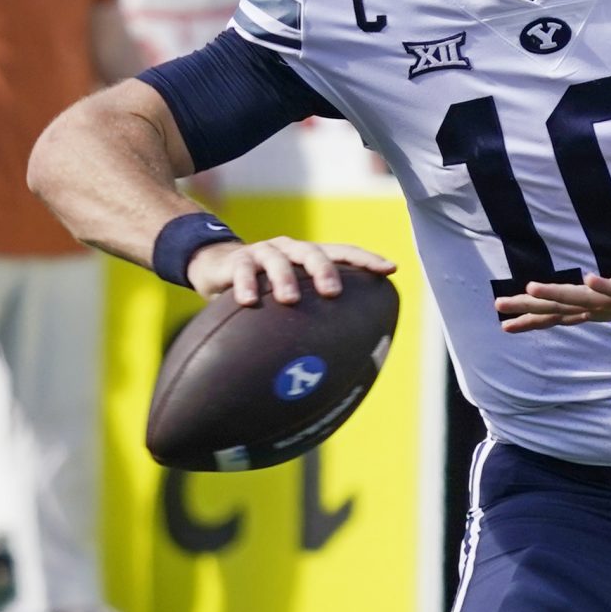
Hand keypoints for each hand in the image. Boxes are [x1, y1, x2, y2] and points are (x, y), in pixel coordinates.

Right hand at [187, 236, 395, 305]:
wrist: (219, 267)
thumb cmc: (266, 290)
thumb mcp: (291, 297)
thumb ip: (312, 314)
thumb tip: (341, 361)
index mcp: (310, 257)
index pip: (344, 253)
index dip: (367, 259)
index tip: (391, 269)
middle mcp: (291, 250)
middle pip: (314, 253)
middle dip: (325, 270)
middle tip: (332, 292)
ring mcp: (265, 252)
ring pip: (278, 260)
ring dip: (284, 278)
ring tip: (289, 299)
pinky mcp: (238, 260)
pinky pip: (243, 270)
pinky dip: (246, 285)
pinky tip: (247, 301)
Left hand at [494, 226, 610, 397]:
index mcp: (602, 309)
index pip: (562, 316)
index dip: (535, 320)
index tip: (507, 326)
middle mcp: (605, 299)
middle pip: (563, 303)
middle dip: (532, 305)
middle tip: (500, 306)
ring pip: (585, 295)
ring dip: (560, 292)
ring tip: (532, 288)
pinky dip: (606, 287)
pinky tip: (589, 280)